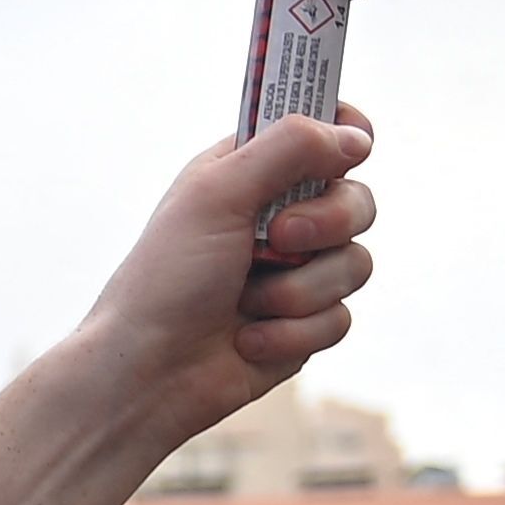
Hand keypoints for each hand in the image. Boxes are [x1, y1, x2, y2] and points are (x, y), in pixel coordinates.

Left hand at [71, 114, 380, 446]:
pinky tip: (247, 340)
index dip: (345, 131)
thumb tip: (357, 136)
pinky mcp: (303, 324)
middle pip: (357, 199)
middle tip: (278, 238)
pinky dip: (292, 332)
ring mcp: (295, 273)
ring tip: (245, 301)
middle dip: (326, 223)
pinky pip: (339, 318)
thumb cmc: (166, 278)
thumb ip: (288, 149)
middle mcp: (277, 218)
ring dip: (299, 289)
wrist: (147, 373)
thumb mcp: (217, 195)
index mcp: (249, 173)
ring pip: (356, 264)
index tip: (353, 145)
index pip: (321, 131)